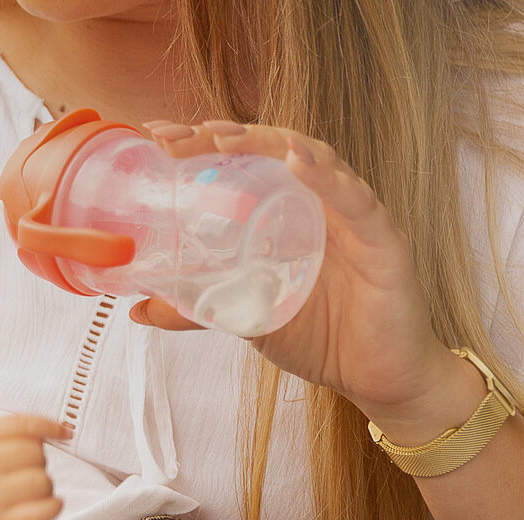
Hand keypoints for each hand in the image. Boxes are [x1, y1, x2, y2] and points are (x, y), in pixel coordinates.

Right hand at [0, 414, 68, 519]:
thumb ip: (13, 428)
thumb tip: (62, 430)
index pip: (25, 426)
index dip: (50, 427)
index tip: (65, 434)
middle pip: (37, 454)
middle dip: (38, 461)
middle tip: (23, 471)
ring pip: (43, 481)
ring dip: (44, 485)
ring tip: (28, 490)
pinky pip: (44, 510)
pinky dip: (54, 506)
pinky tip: (49, 505)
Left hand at [134, 121, 468, 429]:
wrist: (376, 380)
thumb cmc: (321, 338)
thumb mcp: (246, 319)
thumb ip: (197, 309)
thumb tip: (137, 309)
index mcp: (290, 211)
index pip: (245, 160)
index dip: (203, 142)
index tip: (156, 136)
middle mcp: (322, 201)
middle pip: (273, 149)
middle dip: (224, 135)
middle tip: (176, 136)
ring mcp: (355, 217)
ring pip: (315, 160)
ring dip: (269, 142)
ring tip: (226, 137)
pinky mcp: (385, 241)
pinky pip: (358, 201)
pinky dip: (328, 178)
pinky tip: (298, 162)